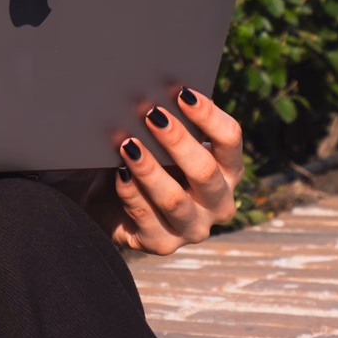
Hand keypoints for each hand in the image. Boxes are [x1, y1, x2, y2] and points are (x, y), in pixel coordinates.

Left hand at [82, 86, 242, 254]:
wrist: (108, 200)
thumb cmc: (145, 162)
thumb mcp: (161, 143)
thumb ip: (169, 123)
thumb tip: (157, 92)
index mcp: (227, 171)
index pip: (230, 139)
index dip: (208, 115)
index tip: (181, 92)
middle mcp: (218, 203)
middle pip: (205, 171)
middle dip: (177, 140)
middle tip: (151, 115)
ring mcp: (192, 228)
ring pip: (174, 199)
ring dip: (150, 169)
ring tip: (128, 145)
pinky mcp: (163, 244)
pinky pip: (146, 217)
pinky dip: (130, 192)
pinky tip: (118, 173)